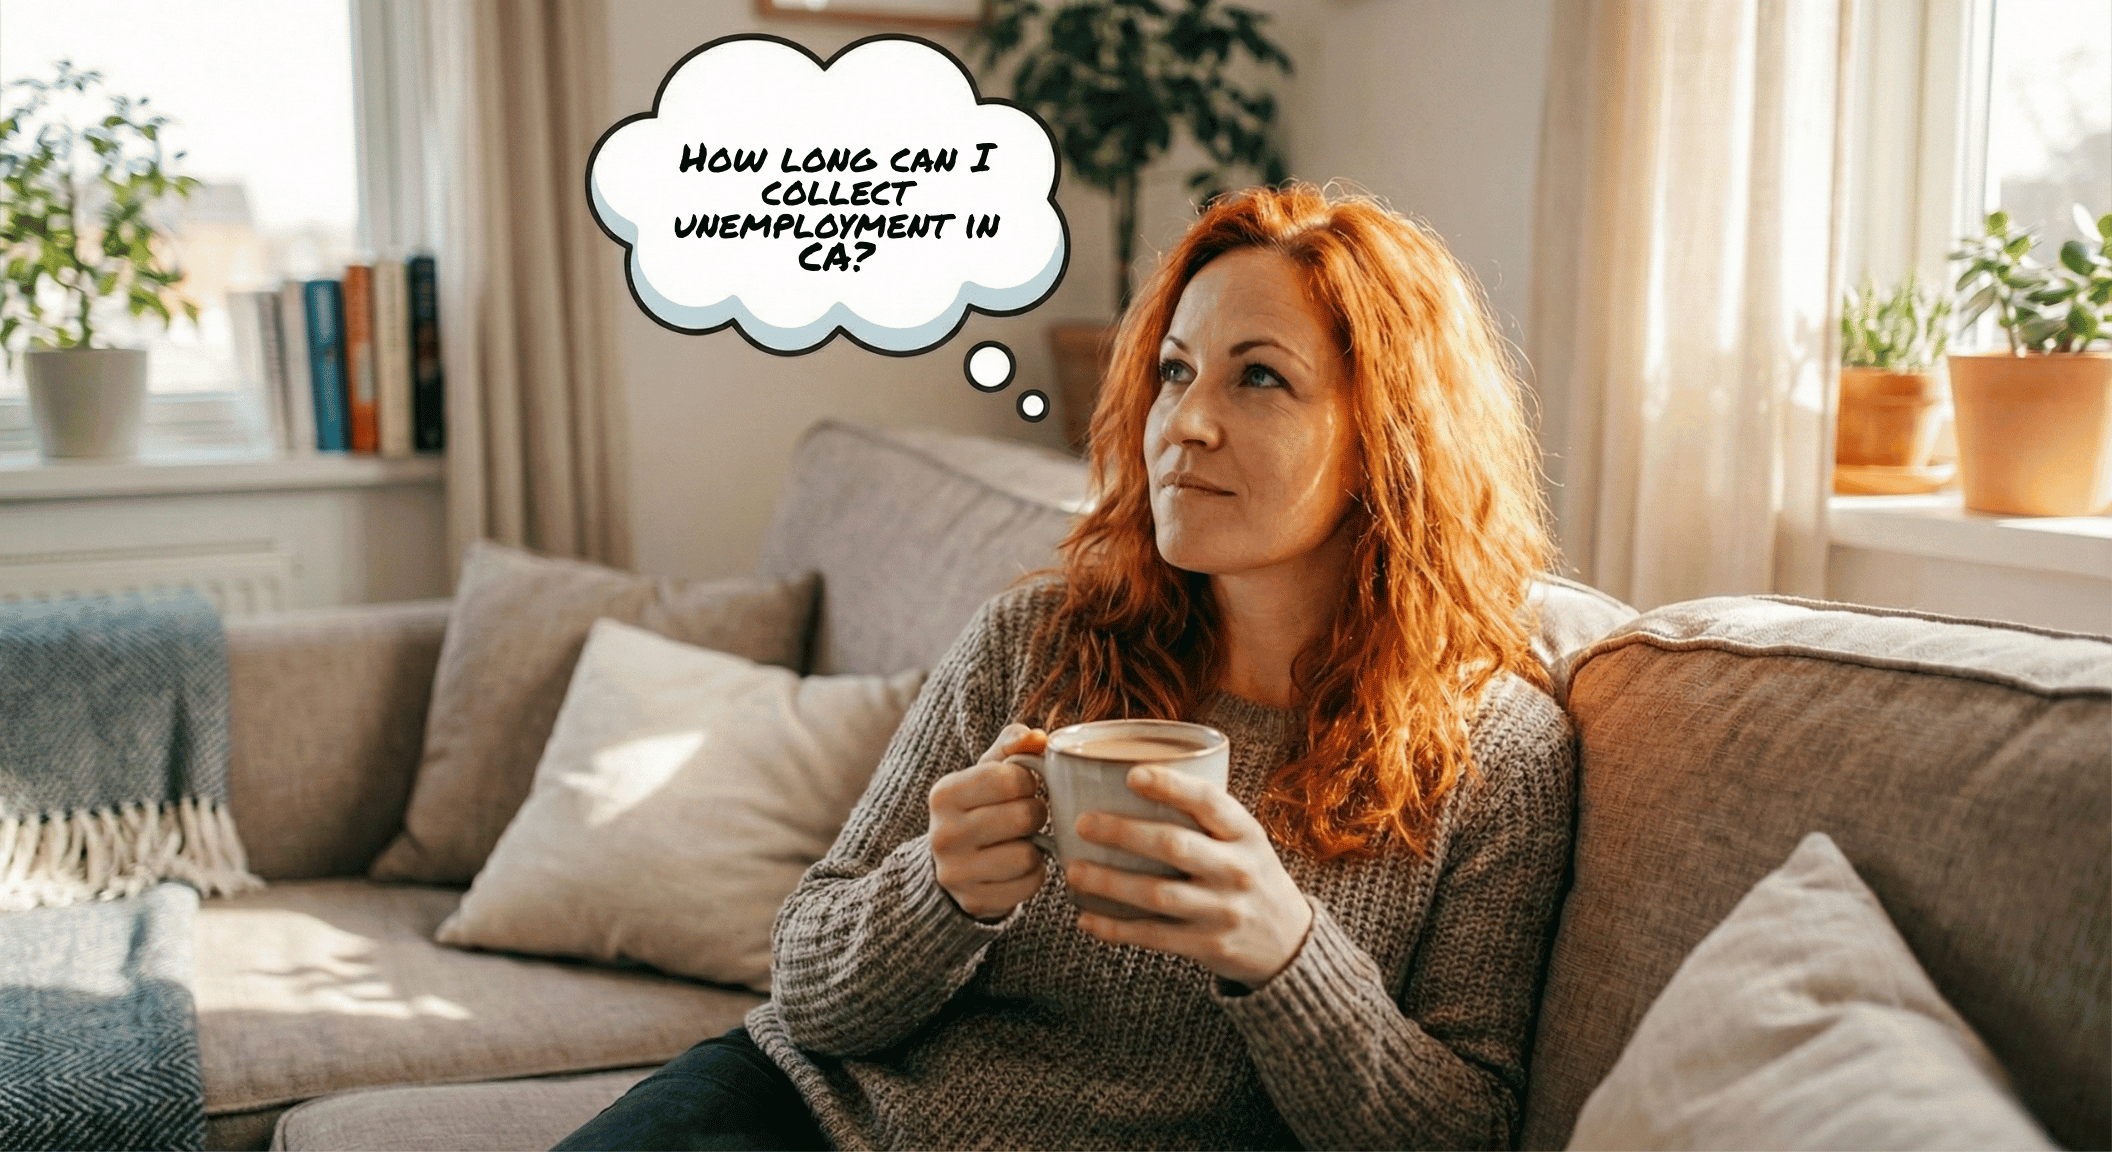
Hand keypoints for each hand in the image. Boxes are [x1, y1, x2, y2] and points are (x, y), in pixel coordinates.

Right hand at [929, 723, 1049, 920]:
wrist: (948, 867)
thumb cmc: (977, 809)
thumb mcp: (985, 773)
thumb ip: (1011, 747)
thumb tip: (1037, 737)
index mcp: (944, 794)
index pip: (1012, 778)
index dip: (1028, 781)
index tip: (1020, 788)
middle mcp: (944, 834)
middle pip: (1025, 816)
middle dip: (1035, 814)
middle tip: (1025, 816)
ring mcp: (956, 873)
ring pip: (1028, 854)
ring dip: (1035, 847)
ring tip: (1020, 841)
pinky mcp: (975, 901)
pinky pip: (1029, 884)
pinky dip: (1033, 874)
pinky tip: (1017, 867)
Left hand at [1067, 765, 1313, 987]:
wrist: (1289, 941)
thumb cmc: (1250, 875)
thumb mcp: (1245, 840)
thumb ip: (1204, 817)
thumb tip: (1127, 780)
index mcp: (1247, 834)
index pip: (1210, 802)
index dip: (1170, 786)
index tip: (1132, 774)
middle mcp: (1237, 870)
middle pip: (1174, 846)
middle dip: (1123, 833)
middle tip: (1083, 823)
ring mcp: (1223, 911)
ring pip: (1156, 894)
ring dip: (1108, 882)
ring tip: (1073, 871)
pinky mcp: (1208, 946)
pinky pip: (1153, 936)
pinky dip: (1114, 928)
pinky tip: (1086, 918)